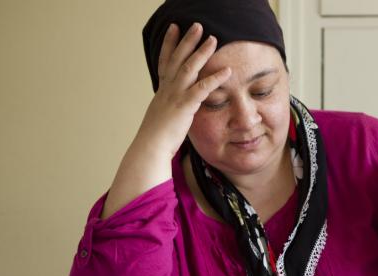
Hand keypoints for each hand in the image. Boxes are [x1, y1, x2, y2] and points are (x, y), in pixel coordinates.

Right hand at [137, 22, 231, 158]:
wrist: (151, 147)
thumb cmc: (157, 137)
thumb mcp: (161, 116)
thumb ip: (169, 107)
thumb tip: (172, 108)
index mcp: (162, 90)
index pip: (165, 61)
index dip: (170, 44)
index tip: (174, 28)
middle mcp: (167, 89)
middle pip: (178, 58)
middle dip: (188, 40)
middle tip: (197, 26)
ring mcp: (175, 96)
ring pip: (189, 68)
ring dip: (202, 52)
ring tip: (213, 39)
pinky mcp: (185, 106)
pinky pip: (202, 88)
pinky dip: (215, 78)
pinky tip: (226, 71)